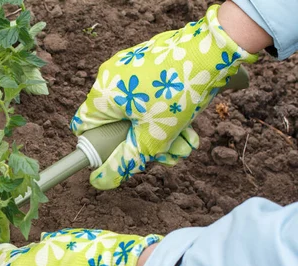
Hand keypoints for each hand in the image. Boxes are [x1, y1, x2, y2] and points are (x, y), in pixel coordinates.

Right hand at [70, 4, 257, 189]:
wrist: (214, 50)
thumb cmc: (177, 92)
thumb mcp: (151, 138)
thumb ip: (124, 162)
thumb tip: (99, 182)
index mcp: (102, 94)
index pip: (85, 128)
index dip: (101, 148)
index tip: (122, 156)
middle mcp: (110, 77)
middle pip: (117, 125)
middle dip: (144, 145)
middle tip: (168, 155)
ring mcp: (130, 67)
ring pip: (137, 113)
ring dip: (162, 134)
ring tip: (187, 143)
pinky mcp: (149, 62)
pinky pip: (148, 95)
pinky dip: (165, 113)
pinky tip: (188, 125)